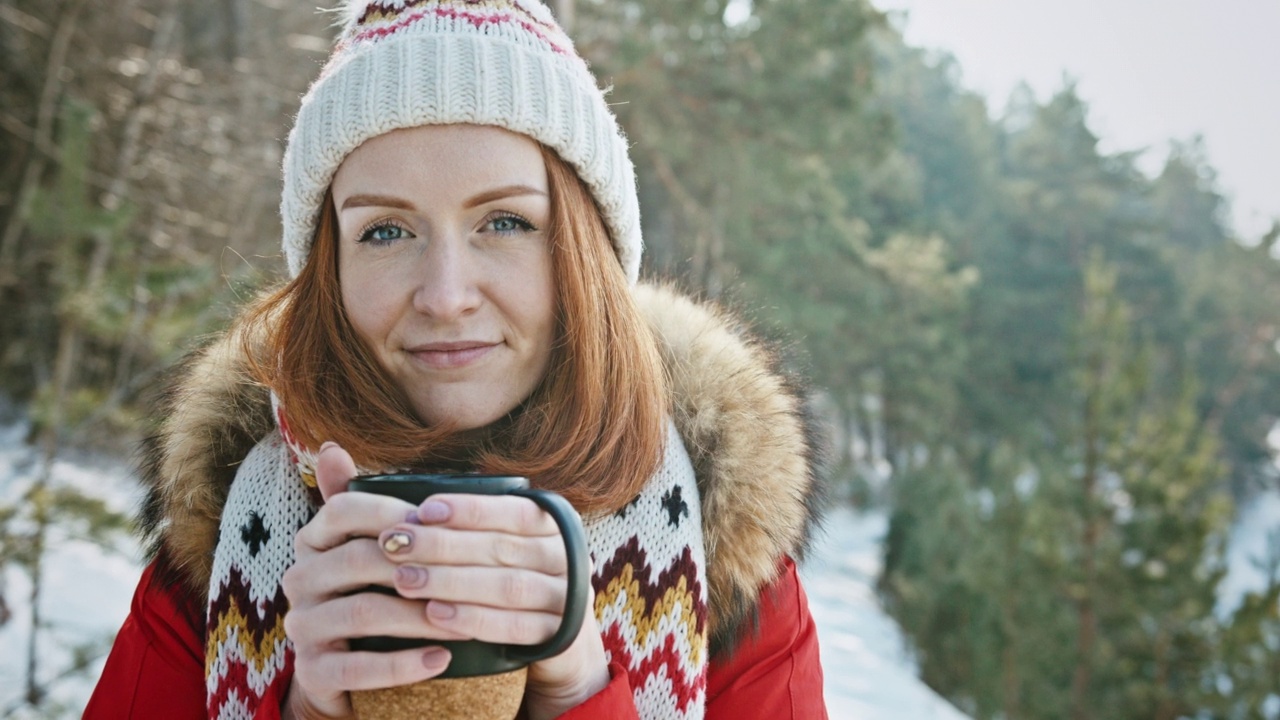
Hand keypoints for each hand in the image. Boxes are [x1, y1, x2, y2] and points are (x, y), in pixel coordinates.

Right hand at [281, 443, 458, 717]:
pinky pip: (356, 668)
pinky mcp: (312, 671)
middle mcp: (299, 578)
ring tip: (466, 622)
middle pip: (358, 559)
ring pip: (362, 613)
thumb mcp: (370, 544)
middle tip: (468, 573)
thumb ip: (365, 501)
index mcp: (314, 539)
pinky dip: (402, 665)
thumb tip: (332, 445)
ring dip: (419, 617)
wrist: (345, 666)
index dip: (390, 511)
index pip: (342, 509)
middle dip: (418, 565)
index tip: (437, 520)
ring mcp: (302, 626)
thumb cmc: (371, 590)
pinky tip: (440, 660)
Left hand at [379, 491, 609, 719]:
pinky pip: (514, 626)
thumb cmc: (521, 584)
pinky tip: (434, 613)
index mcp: (556, 526)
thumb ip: (478, 531)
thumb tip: (417, 513)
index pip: (515, 511)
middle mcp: (566, 558)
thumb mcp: (511, 552)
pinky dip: (472, 619)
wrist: (567, 648)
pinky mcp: (561, 638)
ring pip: (506, 586)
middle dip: (443, 545)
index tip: (423, 510)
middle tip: (395, 543)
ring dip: (450, 581)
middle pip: (502, 548)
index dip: (469, 510)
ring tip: (404, 578)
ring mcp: (568, 598)